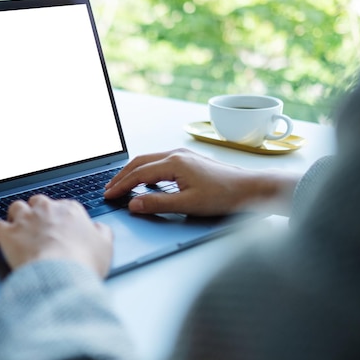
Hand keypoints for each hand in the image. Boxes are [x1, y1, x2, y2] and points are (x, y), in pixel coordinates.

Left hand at [0, 195, 113, 277]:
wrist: (61, 273)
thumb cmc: (84, 261)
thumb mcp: (105, 247)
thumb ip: (102, 233)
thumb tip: (99, 229)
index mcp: (70, 211)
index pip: (64, 206)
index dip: (61, 216)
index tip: (61, 226)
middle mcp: (47, 210)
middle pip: (38, 202)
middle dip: (37, 211)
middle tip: (39, 224)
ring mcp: (26, 220)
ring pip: (16, 208)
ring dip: (16, 216)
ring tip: (16, 225)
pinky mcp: (8, 234)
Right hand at [104, 148, 300, 215]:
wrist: (250, 188)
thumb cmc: (224, 195)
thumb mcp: (188, 204)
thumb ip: (158, 204)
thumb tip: (133, 204)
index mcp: (173, 162)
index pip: (138, 174)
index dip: (121, 185)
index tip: (109, 195)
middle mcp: (176, 154)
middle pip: (139, 162)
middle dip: (122, 176)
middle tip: (109, 189)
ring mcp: (183, 155)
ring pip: (149, 160)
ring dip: (133, 172)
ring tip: (121, 184)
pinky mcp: (189, 160)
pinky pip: (159, 162)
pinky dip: (146, 171)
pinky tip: (145, 181)